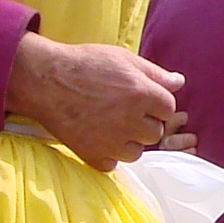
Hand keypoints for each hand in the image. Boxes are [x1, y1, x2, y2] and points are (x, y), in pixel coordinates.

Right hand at [5, 32, 180, 169]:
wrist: (44, 80)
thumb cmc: (85, 64)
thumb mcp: (124, 59)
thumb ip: (155, 73)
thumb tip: (179, 82)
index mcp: (142, 94)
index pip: (168, 109)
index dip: (156, 103)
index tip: (140, 98)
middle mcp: (130, 120)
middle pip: (155, 132)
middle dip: (144, 122)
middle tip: (123, 110)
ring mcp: (111, 141)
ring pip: (137, 151)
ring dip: (129, 141)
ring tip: (110, 124)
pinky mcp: (92, 155)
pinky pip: (113, 163)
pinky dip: (108, 153)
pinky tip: (98, 136)